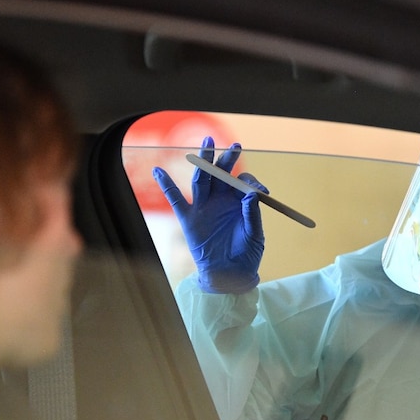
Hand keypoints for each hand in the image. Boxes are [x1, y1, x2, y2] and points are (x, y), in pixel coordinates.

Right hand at [153, 136, 265, 292]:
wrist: (231, 275)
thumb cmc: (246, 254)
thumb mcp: (255, 235)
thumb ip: (252, 215)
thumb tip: (252, 194)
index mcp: (238, 202)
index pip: (242, 182)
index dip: (250, 182)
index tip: (260, 191)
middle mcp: (220, 200)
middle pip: (221, 174)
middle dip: (227, 159)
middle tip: (235, 147)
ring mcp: (203, 207)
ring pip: (201, 179)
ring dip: (203, 161)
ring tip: (207, 143)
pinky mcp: (188, 219)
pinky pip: (175, 199)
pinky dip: (166, 185)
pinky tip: (158, 171)